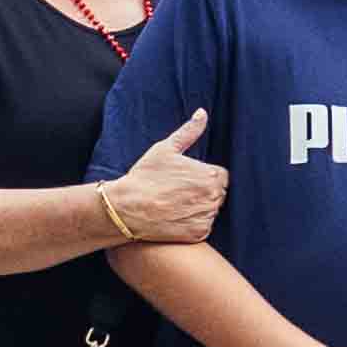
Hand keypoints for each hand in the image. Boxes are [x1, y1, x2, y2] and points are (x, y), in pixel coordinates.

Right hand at [99, 108, 223, 248]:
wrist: (125, 208)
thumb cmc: (144, 177)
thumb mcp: (165, 149)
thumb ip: (189, 131)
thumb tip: (202, 113)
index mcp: (211, 175)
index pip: (221, 176)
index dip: (203, 177)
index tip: (185, 180)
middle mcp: (213, 197)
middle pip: (218, 193)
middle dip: (203, 192)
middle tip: (177, 193)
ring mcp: (207, 216)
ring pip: (211, 210)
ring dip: (199, 208)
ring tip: (175, 204)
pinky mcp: (199, 233)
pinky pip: (203, 226)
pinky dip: (193, 223)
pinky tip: (175, 217)